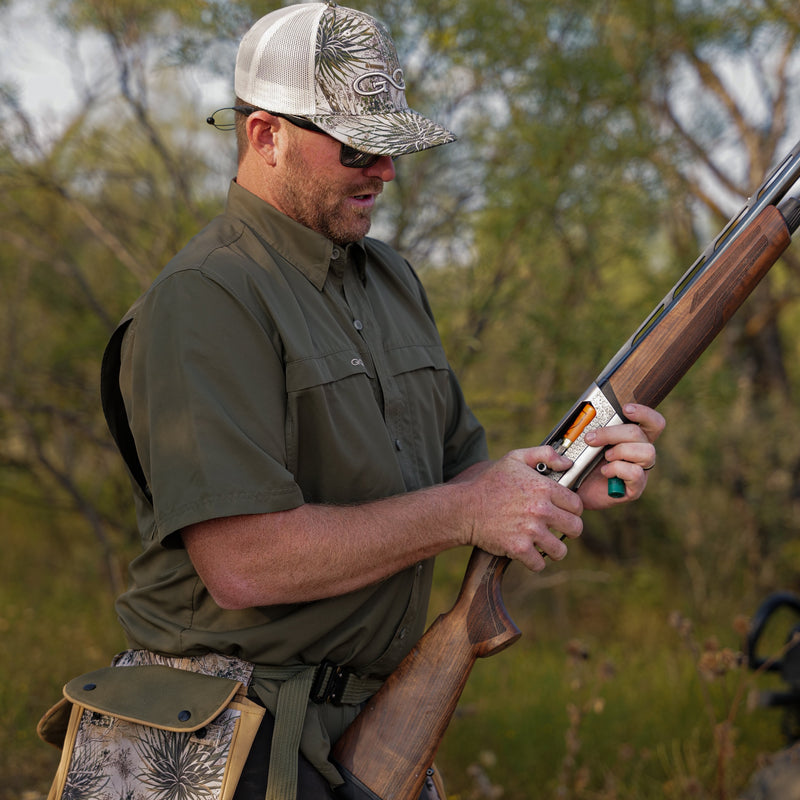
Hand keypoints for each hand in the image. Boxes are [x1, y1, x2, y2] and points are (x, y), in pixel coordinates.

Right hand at [464, 446, 583, 571]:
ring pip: (561, 550)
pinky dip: (535, 561)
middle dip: (568, 529)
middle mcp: (540, 509)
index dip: (571, 509)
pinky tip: (528, 553)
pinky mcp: (519, 548)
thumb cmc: (489, 483)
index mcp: (543, 488)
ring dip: (553, 549)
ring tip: (543, 543)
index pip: (577, 505)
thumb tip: (568, 463)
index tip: (563, 511)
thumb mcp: (514, 459)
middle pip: (575, 528)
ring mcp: (530, 530)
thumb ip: (544, 455)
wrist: (464, 508)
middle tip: (555, 528)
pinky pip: (540, 564)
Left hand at [577, 403, 664, 508]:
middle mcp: (639, 453)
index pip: (652, 422)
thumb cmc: (577, 462)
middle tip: (590, 439)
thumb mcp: (581, 441)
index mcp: (631, 438)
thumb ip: (590, 427)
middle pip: (642, 434)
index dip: (643, 412)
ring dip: (620, 451)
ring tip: (603, 457)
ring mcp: (640, 470)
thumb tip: (587, 412)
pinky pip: (637, 474)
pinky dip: (618, 469)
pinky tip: (604, 472)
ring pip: (646, 452)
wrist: (570, 489)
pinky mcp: (635, 488)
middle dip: (613, 433)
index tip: (625, 409)